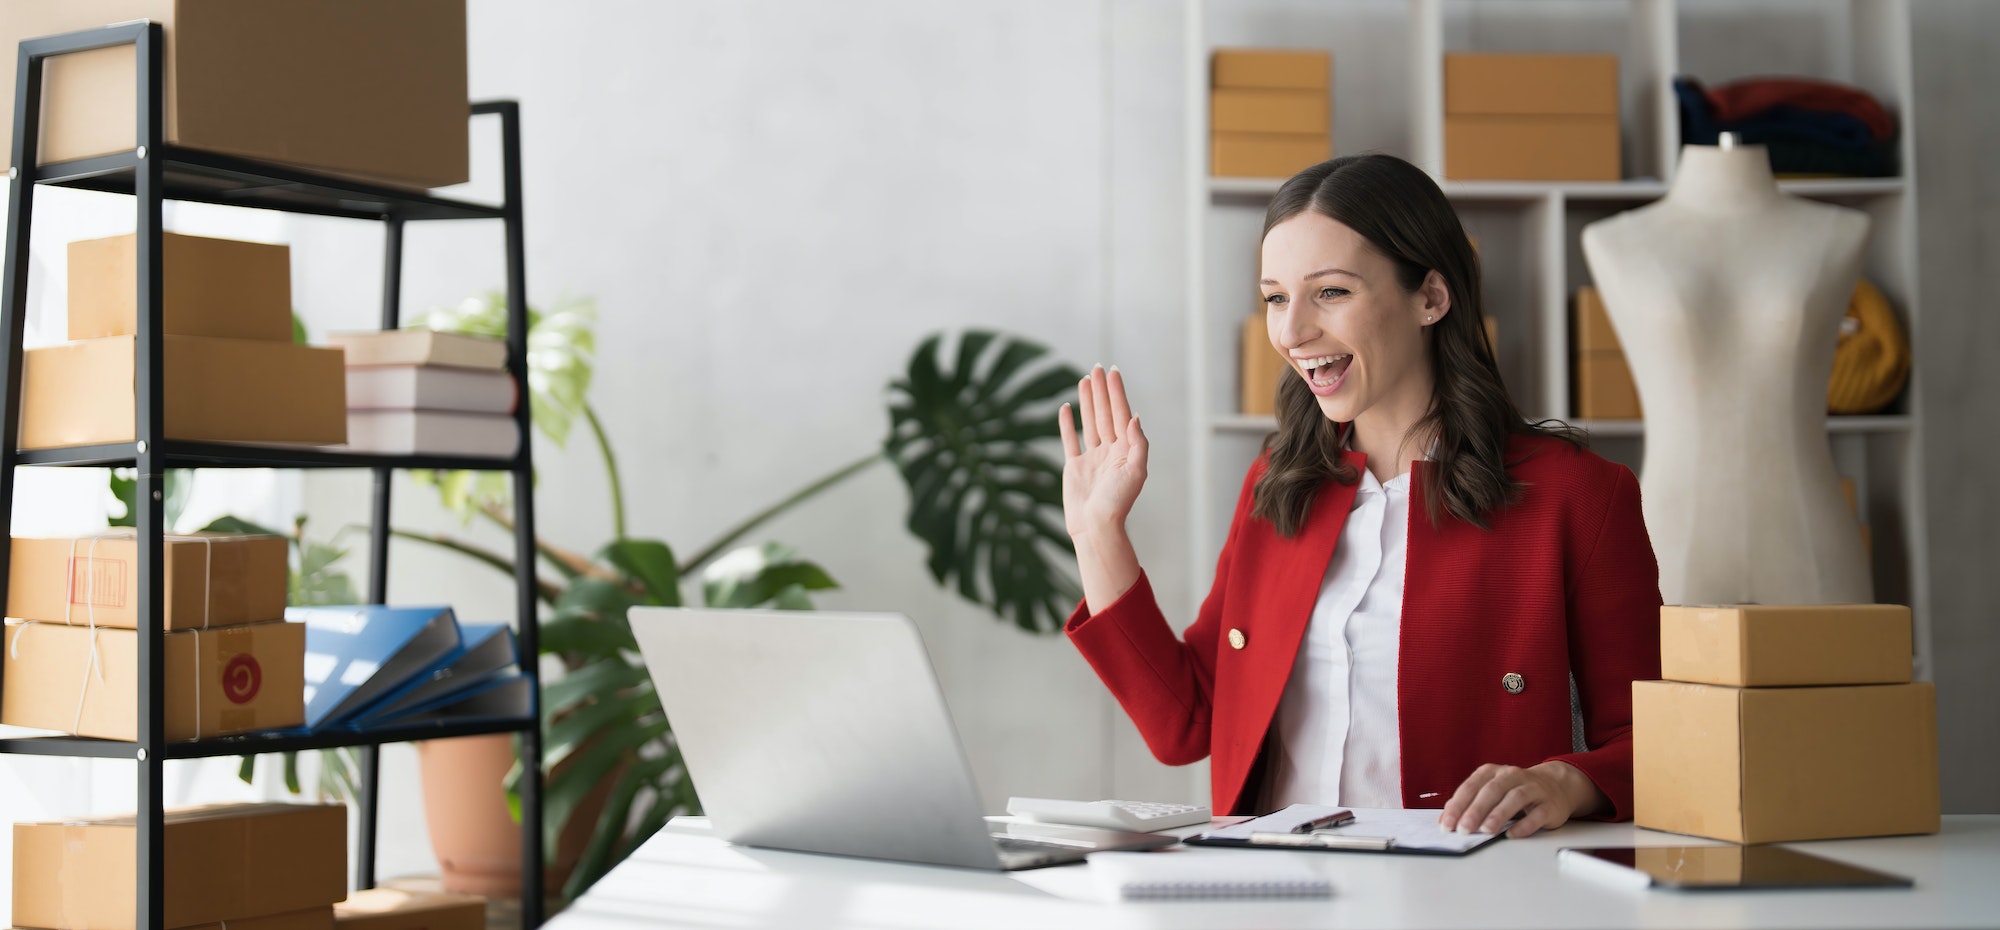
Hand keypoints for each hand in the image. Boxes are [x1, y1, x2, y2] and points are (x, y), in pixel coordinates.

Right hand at [1057, 365, 1147, 539]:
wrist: (1096, 527)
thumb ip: (1137, 443)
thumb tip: (1134, 416)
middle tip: (1097, 368)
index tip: (1113, 372)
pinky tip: (1066, 408)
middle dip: (1102, 391)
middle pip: (1105, 414)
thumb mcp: (1136, 472)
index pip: (1121, 414)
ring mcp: (1092, 458)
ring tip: (1085, 380)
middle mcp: (1111, 451)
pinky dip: (1068, 424)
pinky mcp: (1075, 467)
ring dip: (1087, 402)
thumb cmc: (1118, 503)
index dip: (1117, 393)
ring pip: (1090, 422)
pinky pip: (1071, 440)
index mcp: (1126, 450)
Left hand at [1436, 761, 1606, 837]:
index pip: (1471, 786)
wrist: (1555, 786)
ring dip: (1499, 814)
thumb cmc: (1515, 791)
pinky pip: (1537, 814)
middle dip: (1476, 810)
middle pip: (1492, 791)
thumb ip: (1468, 804)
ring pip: (1515, 798)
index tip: (1447, 824)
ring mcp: (1533, 789)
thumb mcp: (1490, 792)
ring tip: (1486, 830)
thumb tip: (1445, 820)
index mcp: (1493, 772)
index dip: (1458, 805)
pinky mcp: (1549, 805)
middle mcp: (1512, 776)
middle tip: (1464, 829)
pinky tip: (1511, 834)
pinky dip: (1524, 825)